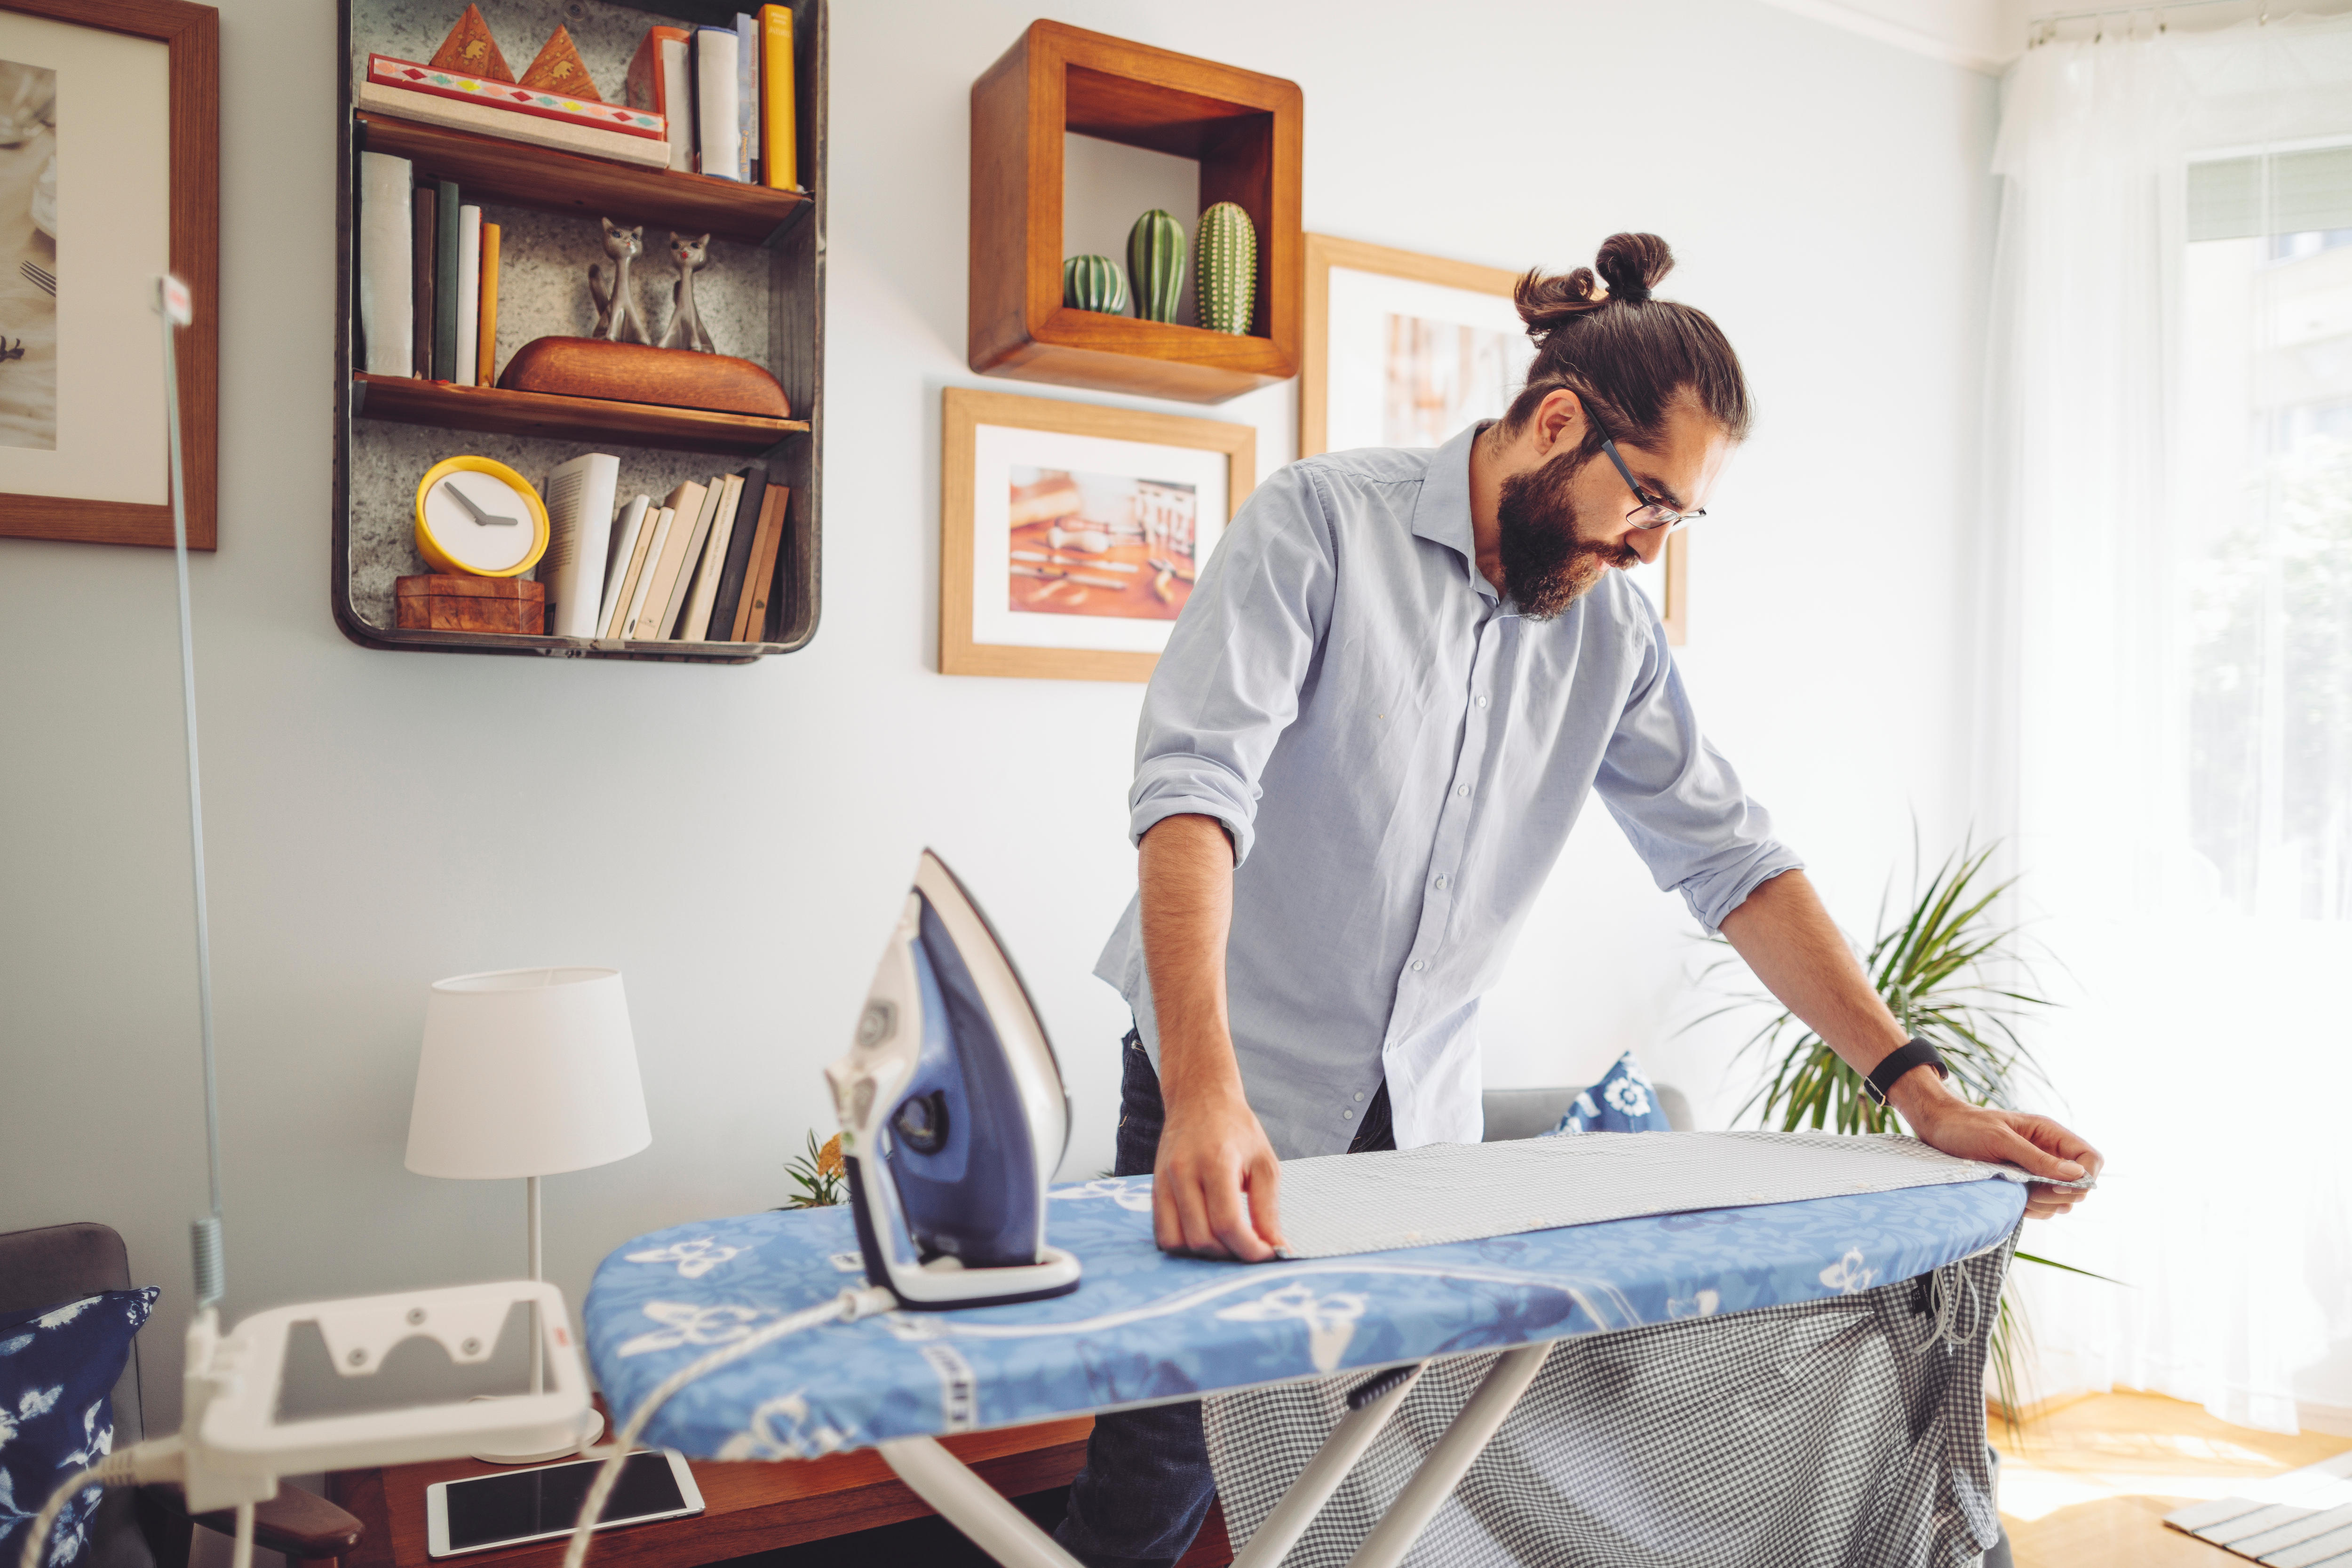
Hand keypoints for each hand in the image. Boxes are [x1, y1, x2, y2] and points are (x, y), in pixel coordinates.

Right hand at [1153, 1082, 1285, 1260]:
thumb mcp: (1265, 1164)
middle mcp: (1183, 1173)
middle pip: (1202, 1238)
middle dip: (1231, 1254)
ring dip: (1205, 1254)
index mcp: (1216, 1162)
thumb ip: (1268, 1210)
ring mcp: (1163, 1182)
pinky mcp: (1154, 1190)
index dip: (1250, 1249)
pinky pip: (1162, 1234)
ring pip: (1176, 1242)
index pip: (1228, 1223)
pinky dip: (1184, 1245)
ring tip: (1227, 1242)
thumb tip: (1277, 1251)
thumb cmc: (1237, 1130)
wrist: (1199, 1098)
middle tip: (1251, 1247)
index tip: (1268, 1254)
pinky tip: (1206, 1234)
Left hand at [1889, 1069, 2103, 1221]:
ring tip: (2014, 1192)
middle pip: (2079, 1186)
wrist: (1937, 1129)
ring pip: (2061, 1200)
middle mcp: (2049, 1153)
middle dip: (2059, 1194)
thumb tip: (2077, 1174)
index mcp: (2050, 1135)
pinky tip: (2012, 1201)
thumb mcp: (2001, 1140)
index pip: (2091, 1159)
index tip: (2057, 1187)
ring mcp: (2037, 1171)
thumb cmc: (1966, 1127)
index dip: (2085, 1177)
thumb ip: (2037, 1158)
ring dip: (2043, 1204)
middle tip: (2027, 1189)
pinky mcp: (2022, 1186)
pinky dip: (2032, 1209)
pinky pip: (2042, 1207)